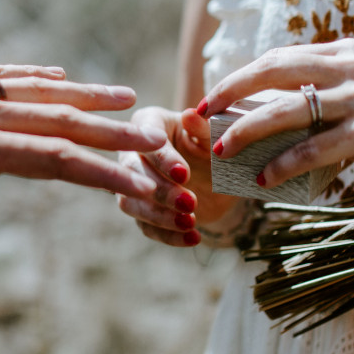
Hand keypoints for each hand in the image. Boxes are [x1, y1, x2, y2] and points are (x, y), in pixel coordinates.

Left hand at [0, 59, 166, 265]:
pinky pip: (2, 74)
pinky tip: (56, 75)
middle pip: (57, 121)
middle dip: (112, 135)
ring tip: (131, 100)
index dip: (100, 174)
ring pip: (36, 92)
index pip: (51, 161)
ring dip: (86, 97)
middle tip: (161, 143)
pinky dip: (35, 76)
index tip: (142, 186)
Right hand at [116, 105, 237, 246]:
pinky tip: (193, 237)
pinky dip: (169, 236)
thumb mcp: (214, 134)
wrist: (223, 173)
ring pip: (130, 203)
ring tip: (189, 222)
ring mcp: (133, 185)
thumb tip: (192, 115)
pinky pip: (146, 227)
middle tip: (189, 203)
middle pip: (132, 174)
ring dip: (159, 216)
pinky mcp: (142, 211)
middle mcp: (132, 153)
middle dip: (160, 191)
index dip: (163, 159)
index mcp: (146, 124)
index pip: (144, 140)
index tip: (184, 175)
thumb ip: (204, 127)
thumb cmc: (214, 143)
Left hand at [199, 39, 353, 226]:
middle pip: (275, 71)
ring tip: (223, 150)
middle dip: (231, 91)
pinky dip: (284, 164)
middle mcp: (353, 67)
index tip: (209, 99)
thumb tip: (255, 113)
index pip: (278, 59)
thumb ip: (317, 98)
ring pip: (289, 109)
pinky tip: (263, 180)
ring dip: (248, 130)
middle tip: (202, 112)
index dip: (239, 77)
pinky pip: (315, 147)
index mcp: (345, 54)